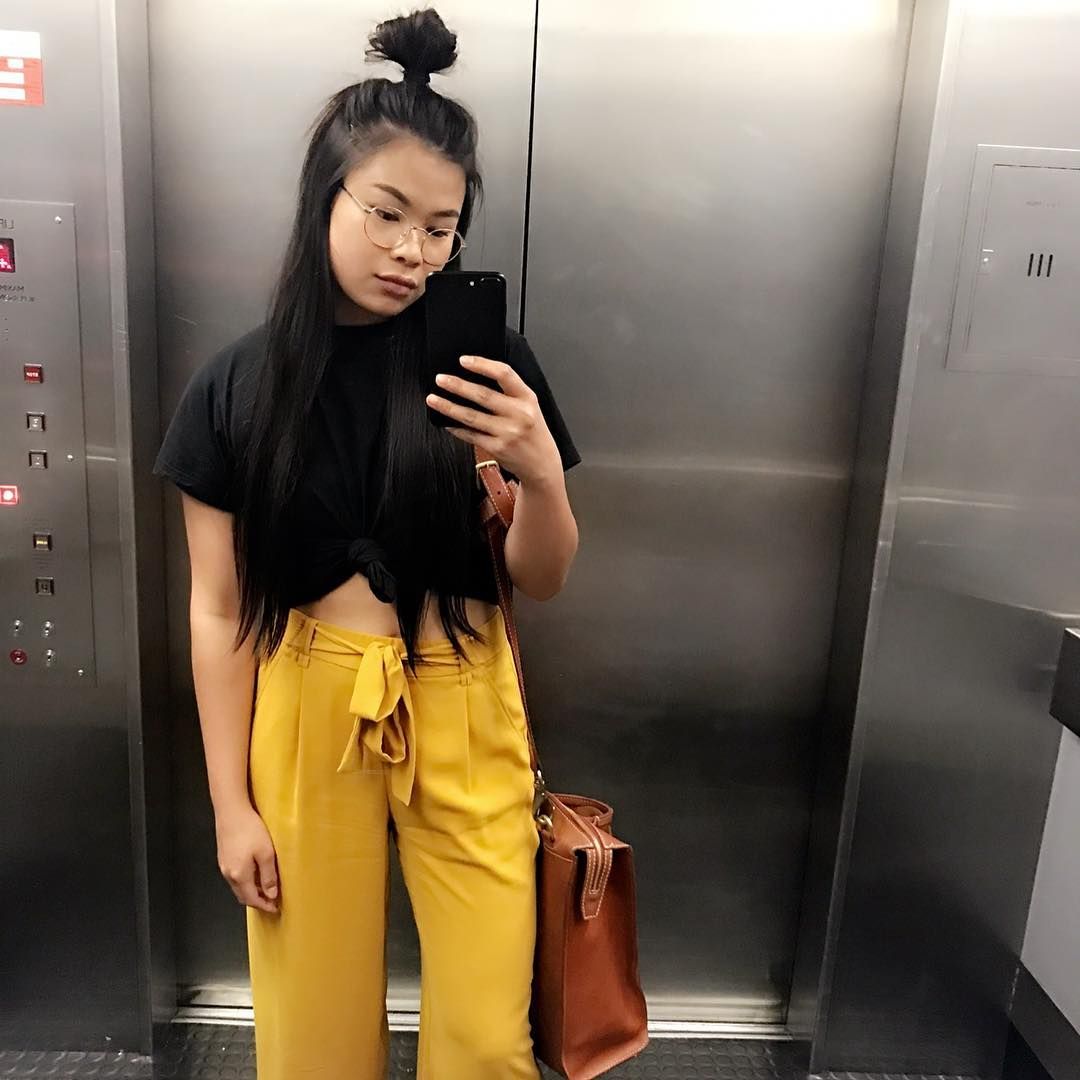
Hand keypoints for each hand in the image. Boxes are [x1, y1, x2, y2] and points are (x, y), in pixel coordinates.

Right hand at [215, 804, 279, 913]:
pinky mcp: (223, 857)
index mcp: (240, 876)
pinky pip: (235, 876)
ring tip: (265, 887)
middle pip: (243, 895)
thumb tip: (271, 894)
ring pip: (238, 886)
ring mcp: (224, 866)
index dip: (264, 905)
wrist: (231, 811)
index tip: (275, 908)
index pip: (252, 899)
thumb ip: (268, 876)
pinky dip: (245, 881)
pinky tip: (254, 873)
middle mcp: (229, 874)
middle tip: (271, 900)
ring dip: (251, 890)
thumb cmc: (250, 829)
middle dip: (257, 900)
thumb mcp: (266, 853)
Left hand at [426, 355, 561, 484]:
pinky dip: (456, 428)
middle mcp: (519, 414)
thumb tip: (475, 378)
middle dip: (457, 385)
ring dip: (448, 407)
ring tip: (433, 399)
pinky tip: (446, 422)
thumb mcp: (530, 406)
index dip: (482, 365)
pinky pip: (471, 435)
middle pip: (483, 395)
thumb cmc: (533, 432)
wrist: (542, 463)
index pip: (504, 374)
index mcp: (527, 398)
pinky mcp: (497, 448)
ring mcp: (507, 432)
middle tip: (441, 379)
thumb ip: (510, 392)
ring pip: (471, 416)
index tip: (463, 360)